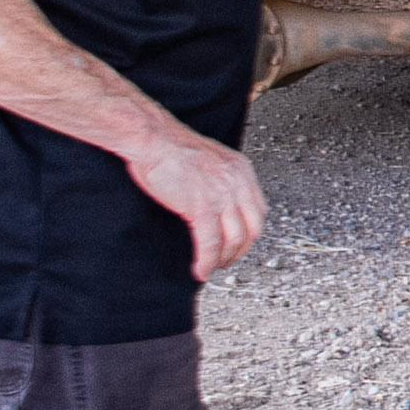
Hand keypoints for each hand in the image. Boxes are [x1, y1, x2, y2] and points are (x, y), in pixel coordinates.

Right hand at [129, 132, 269, 282]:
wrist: (152, 138)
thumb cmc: (171, 147)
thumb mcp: (210, 160)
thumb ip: (220, 179)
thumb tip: (219, 203)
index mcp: (241, 170)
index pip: (258, 210)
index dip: (249, 232)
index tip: (237, 243)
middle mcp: (237, 183)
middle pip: (252, 228)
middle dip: (240, 250)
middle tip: (226, 260)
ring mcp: (221, 195)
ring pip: (233, 240)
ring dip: (223, 259)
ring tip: (212, 267)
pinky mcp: (202, 206)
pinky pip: (210, 243)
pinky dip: (207, 261)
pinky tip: (201, 270)